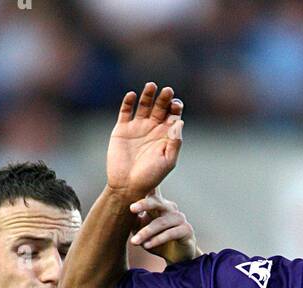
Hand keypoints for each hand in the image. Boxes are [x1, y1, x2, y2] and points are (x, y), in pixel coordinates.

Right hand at [107, 83, 183, 203]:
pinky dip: (128, 102)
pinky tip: (132, 95)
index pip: (173, 115)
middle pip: (160, 106)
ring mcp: (137, 127)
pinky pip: (125, 111)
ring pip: (144, 104)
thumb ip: (175, 142)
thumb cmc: (150, 177)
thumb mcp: (168, 161)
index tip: (176, 105)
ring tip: (152, 86)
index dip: (176, 108)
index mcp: (165, 135)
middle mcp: (152, 128)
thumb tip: (180, 122)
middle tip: (168, 91)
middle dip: (164, 98)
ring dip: (148, 94)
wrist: (127, 187)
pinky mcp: (122, 129)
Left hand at [129, 192, 197, 262]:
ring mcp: (179, 218)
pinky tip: (147, 245)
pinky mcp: (186, 230)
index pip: (151, 192)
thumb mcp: (143, 232)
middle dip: (143, 204)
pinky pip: (170, 234)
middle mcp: (170, 208)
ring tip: (134, 242)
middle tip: (131, 208)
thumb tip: (122, 215)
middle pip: (156, 202)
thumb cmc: (158, 241)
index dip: (145, 185)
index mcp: (159, 204)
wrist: (178, 257)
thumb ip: (135, 223)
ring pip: (160, 223)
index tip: (132, 181)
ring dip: (146, 232)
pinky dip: (158, 239)